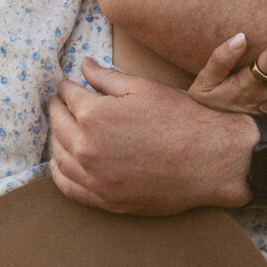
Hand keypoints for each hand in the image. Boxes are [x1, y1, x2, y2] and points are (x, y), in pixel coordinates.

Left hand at [49, 58, 255, 213]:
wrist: (209, 159)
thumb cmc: (179, 118)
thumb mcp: (143, 88)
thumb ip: (106, 76)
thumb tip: (83, 66)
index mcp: (94, 115)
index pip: (68, 96)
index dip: (67, 87)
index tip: (68, 84)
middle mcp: (87, 148)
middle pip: (59, 125)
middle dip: (57, 109)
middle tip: (60, 101)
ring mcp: (94, 178)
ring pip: (59, 156)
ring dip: (56, 138)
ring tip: (61, 127)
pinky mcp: (105, 200)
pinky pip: (68, 187)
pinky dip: (60, 172)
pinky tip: (63, 162)